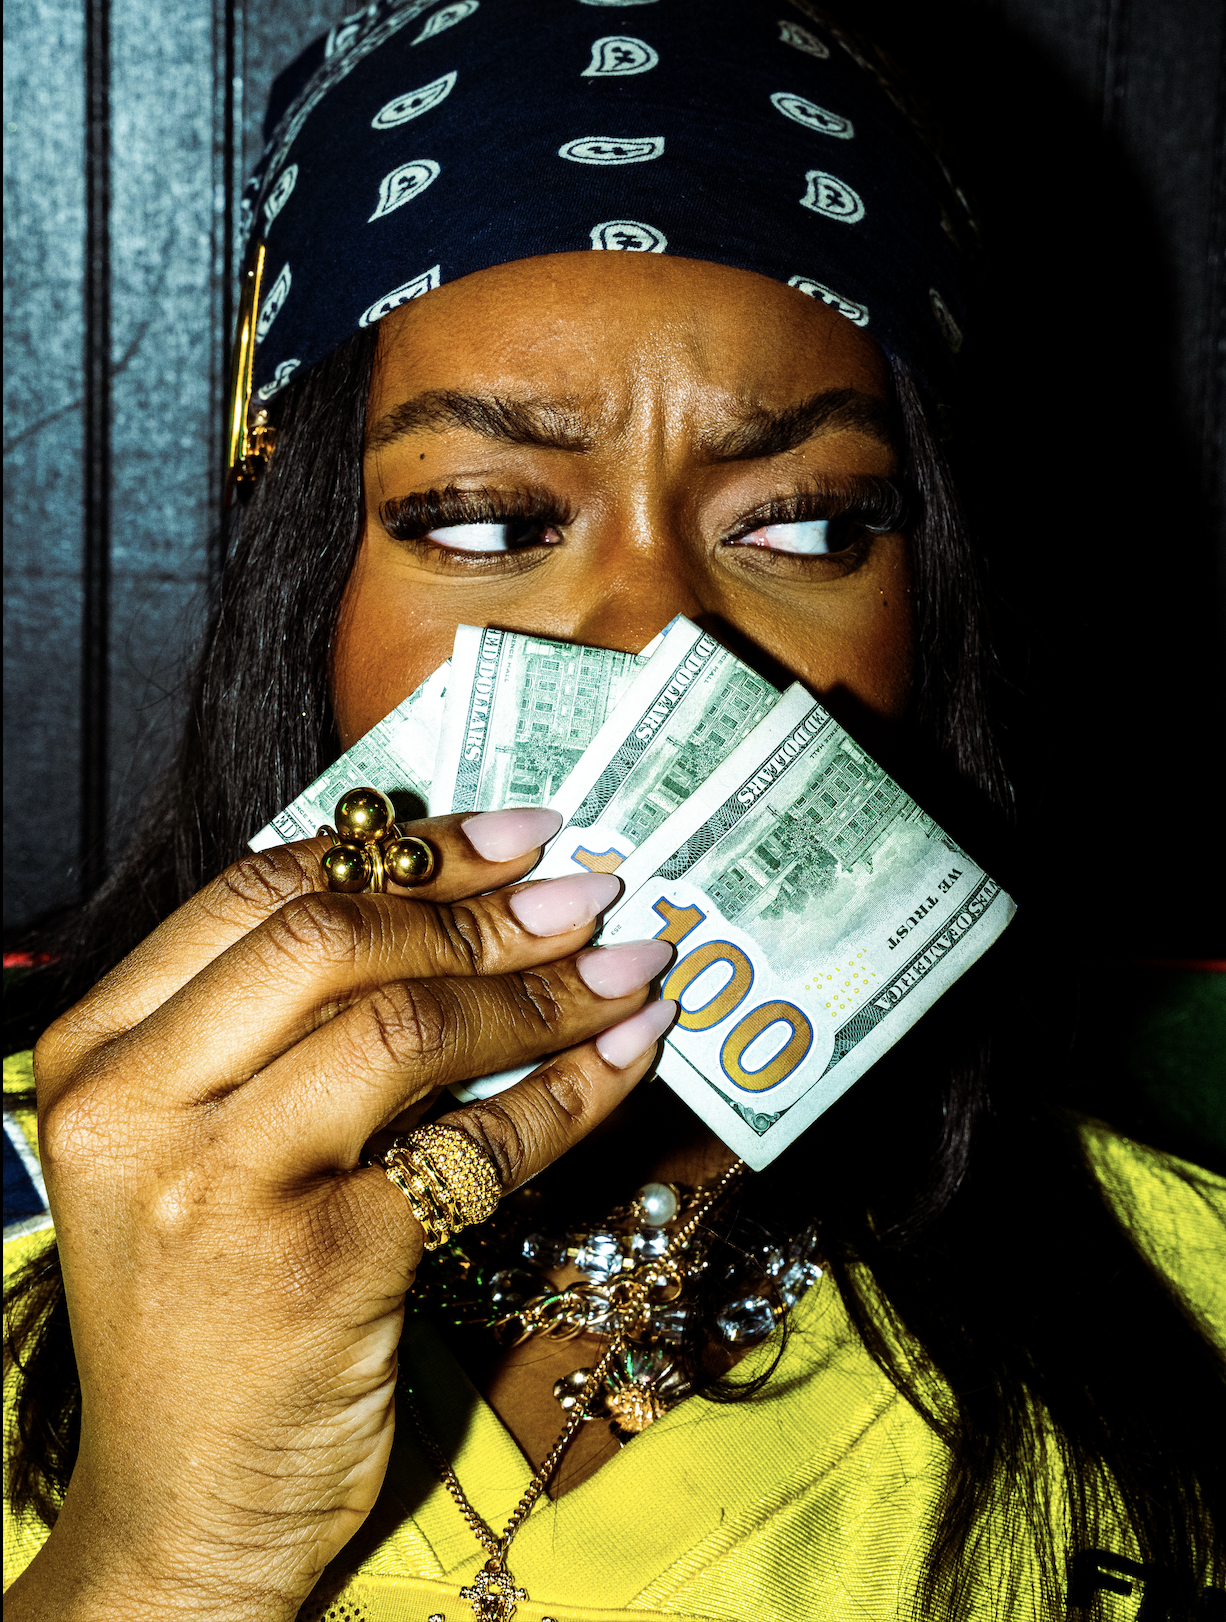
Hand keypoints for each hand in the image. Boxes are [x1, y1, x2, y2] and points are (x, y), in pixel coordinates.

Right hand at [8, 811, 672, 1621]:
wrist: (179, 1506)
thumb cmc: (204, 1311)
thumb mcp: (203, 1147)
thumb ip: (284, 1035)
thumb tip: (458, 913)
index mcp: (102, 1051)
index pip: (260, 896)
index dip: (404, 852)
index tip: (514, 833)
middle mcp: (138, 1105)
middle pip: (335, 943)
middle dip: (484, 908)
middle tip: (590, 892)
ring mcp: (216, 1188)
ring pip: (406, 1028)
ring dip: (543, 991)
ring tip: (629, 967)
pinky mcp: (314, 1271)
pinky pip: (471, 1147)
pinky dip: (568, 1095)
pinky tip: (626, 1063)